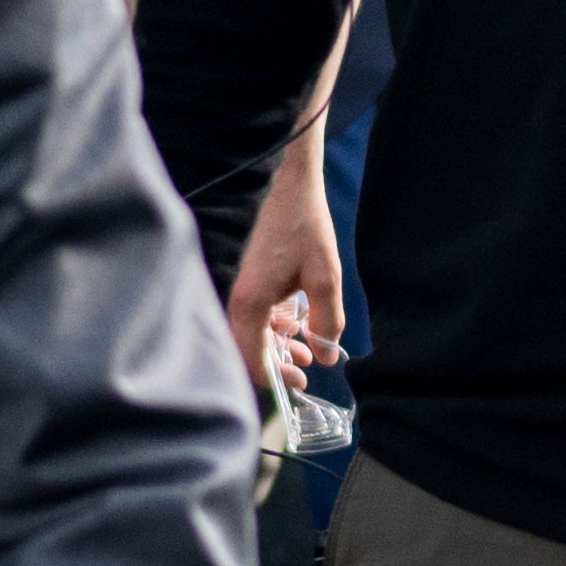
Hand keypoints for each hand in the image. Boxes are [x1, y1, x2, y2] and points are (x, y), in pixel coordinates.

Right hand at [228, 136, 344, 392]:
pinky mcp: (246, 279)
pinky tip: (296, 325)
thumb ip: (328, 320)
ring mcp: (239, 289)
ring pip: (251, 334)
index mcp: (250, 303)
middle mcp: (237, 299)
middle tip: (306, 370)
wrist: (285, 181)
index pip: (252, 360)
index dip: (275, 379)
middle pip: (248, 350)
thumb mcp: (324, 274)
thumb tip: (328, 357)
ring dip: (277, 345)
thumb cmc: (302, 223)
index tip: (299, 384)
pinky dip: (273, 326)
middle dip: (277, 364)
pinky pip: (254, 315)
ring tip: (307, 350)